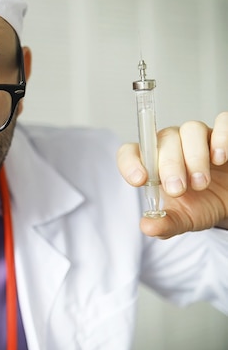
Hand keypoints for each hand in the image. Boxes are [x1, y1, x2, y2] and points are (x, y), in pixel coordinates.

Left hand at [117, 112, 227, 238]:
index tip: (139, 180)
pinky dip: (221, 138)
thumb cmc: (201, 204)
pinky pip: (222, 122)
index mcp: (153, 162)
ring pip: (190, 130)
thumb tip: (148, 227)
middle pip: (163, 140)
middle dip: (169, 166)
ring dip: (194, 156)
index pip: (131, 151)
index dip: (130, 162)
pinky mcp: (223, 136)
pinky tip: (220, 159)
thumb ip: (166, 223)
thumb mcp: (183, 219)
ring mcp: (199, 137)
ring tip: (200, 183)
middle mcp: (172, 144)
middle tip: (178, 189)